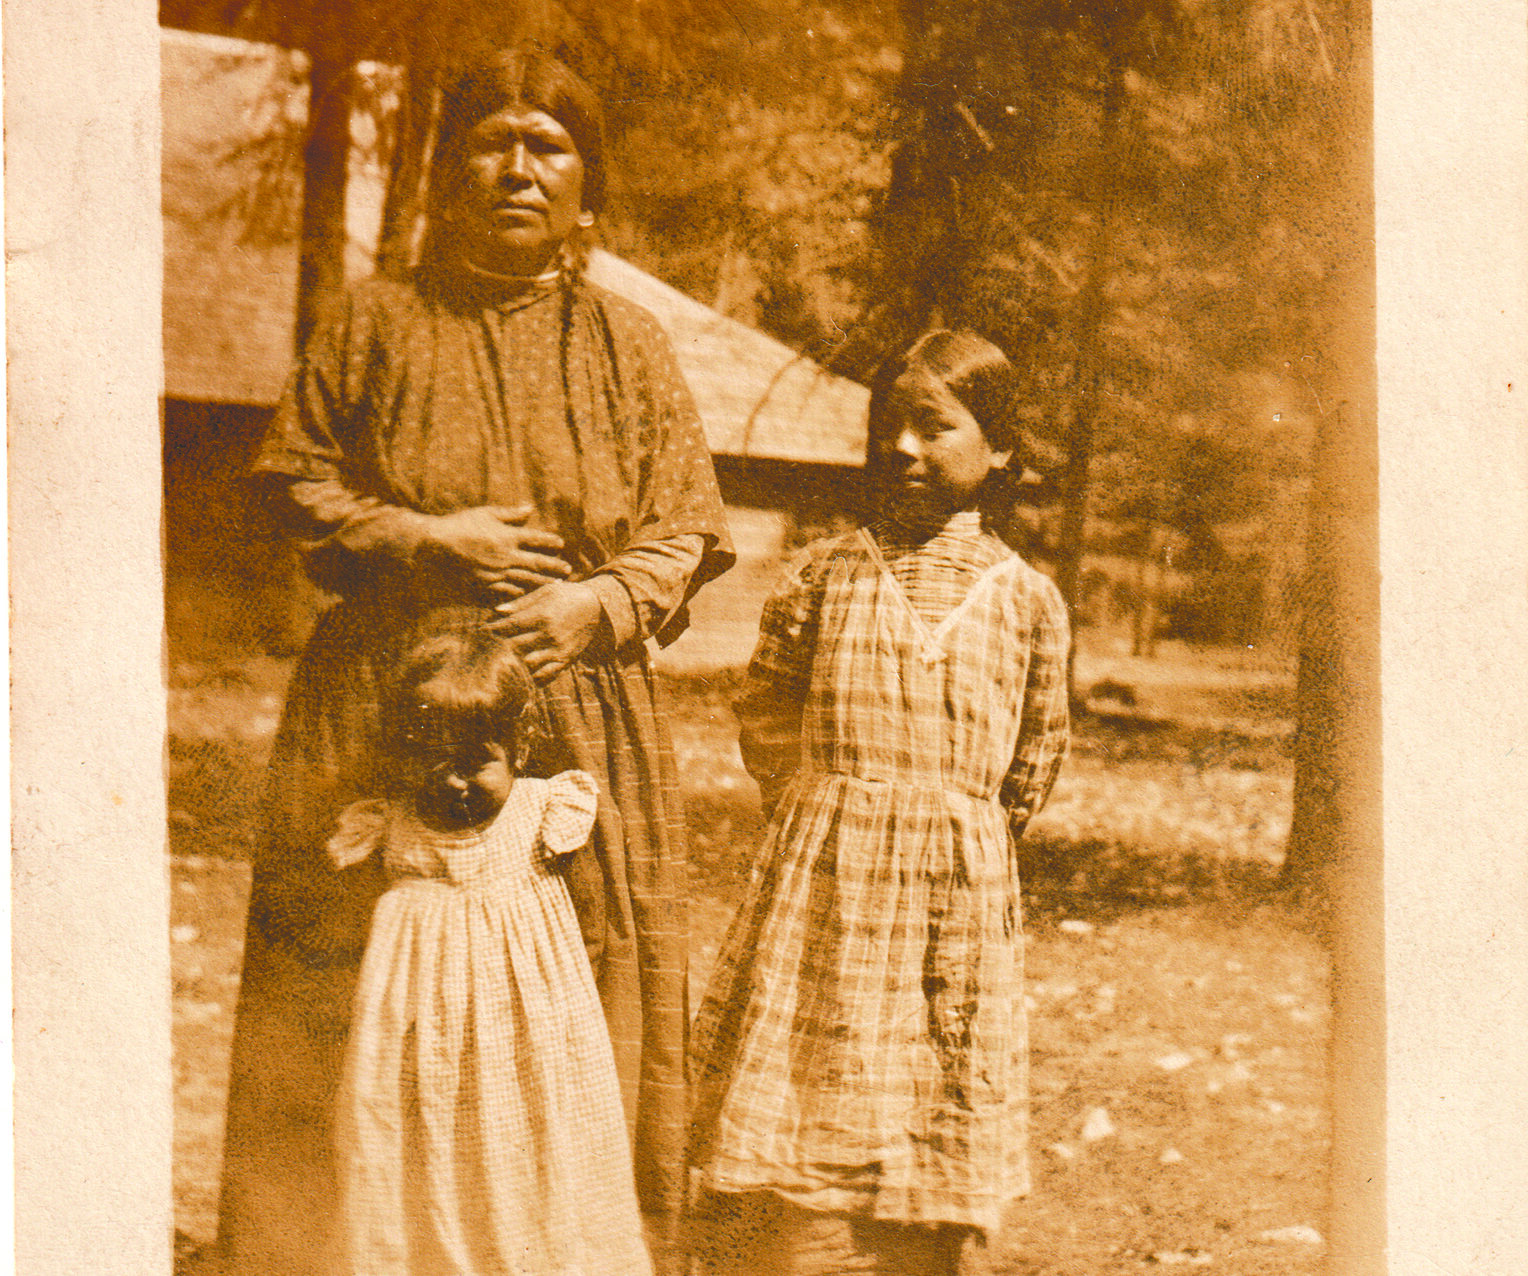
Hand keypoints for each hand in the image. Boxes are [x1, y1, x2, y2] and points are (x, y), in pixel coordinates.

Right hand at [424, 505, 570, 597]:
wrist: (436, 544)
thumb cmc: (460, 524)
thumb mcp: (486, 513)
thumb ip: (510, 514)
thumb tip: (530, 509)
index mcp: (507, 536)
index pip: (536, 538)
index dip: (550, 541)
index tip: (560, 544)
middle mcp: (506, 555)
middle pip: (537, 562)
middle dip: (554, 566)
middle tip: (568, 570)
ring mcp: (496, 572)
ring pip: (526, 578)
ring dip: (543, 581)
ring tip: (556, 584)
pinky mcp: (485, 584)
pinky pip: (507, 591)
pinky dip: (519, 592)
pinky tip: (527, 594)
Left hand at [492, 581, 605, 682]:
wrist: (599, 608)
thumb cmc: (568, 595)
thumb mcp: (546, 592)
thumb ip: (521, 603)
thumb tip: (497, 611)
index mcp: (542, 616)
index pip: (510, 626)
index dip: (494, 629)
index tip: (482, 631)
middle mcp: (549, 635)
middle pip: (515, 646)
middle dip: (499, 647)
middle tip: (487, 648)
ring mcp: (558, 650)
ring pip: (528, 664)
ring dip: (514, 664)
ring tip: (502, 662)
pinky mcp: (566, 660)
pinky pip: (546, 675)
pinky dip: (532, 677)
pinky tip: (523, 674)